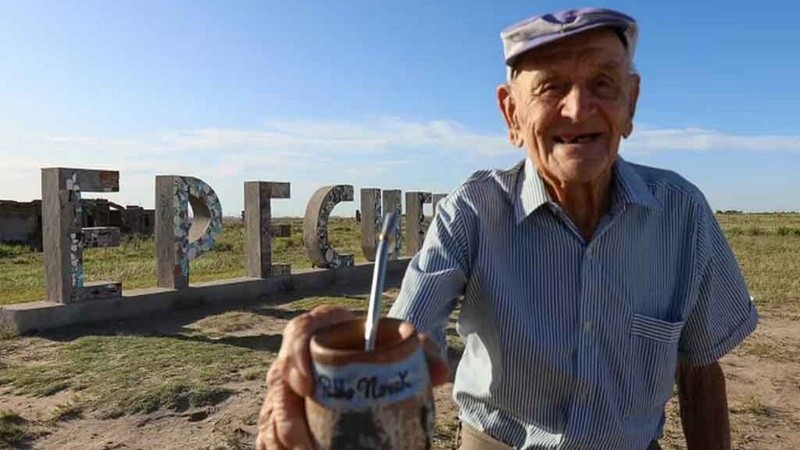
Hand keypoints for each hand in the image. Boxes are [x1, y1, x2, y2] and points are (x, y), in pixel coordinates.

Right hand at [256, 305, 450, 449]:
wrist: (368, 351)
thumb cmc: (378, 343)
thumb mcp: (399, 340)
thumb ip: (421, 349)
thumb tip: (440, 373)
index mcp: (319, 327)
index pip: (297, 332)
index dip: (295, 357)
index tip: (308, 384)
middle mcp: (295, 355)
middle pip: (277, 381)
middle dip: (286, 418)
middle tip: (306, 445)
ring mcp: (285, 385)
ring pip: (270, 412)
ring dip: (280, 439)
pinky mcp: (283, 410)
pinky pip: (268, 431)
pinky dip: (275, 446)